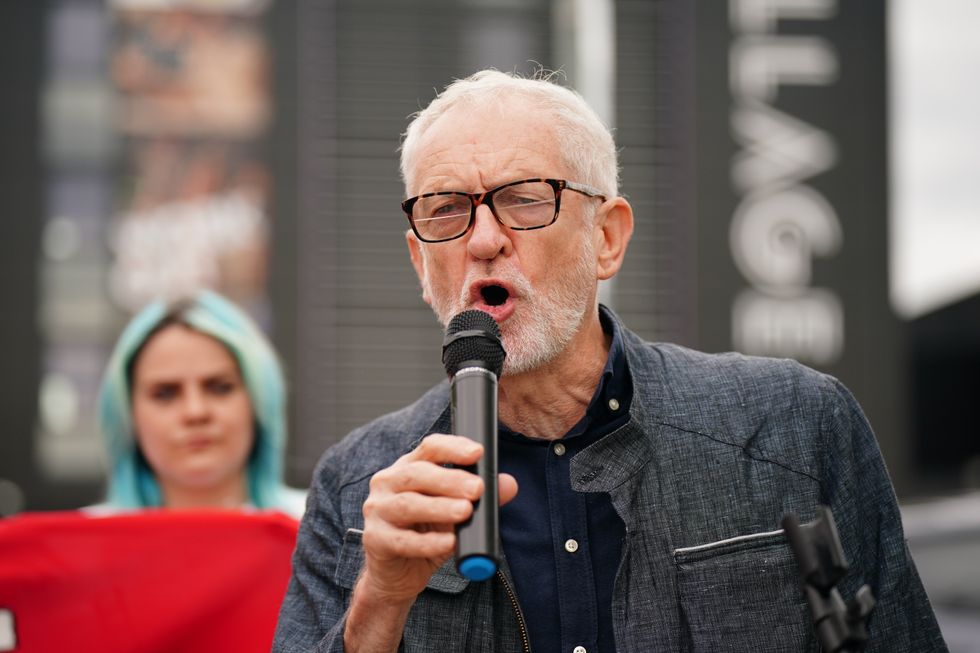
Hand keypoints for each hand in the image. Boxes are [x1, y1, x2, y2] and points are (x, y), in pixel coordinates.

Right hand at [357, 433, 518, 604]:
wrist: (396, 575)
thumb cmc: (425, 535)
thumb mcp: (454, 514)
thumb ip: (479, 497)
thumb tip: (509, 484)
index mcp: (407, 468)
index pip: (429, 448)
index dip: (453, 447)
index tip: (478, 452)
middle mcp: (387, 484)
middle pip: (417, 474)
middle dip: (450, 479)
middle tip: (477, 489)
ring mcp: (378, 511)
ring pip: (408, 504)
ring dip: (439, 508)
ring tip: (465, 511)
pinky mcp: (375, 540)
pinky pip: (403, 540)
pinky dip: (429, 542)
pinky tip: (449, 543)